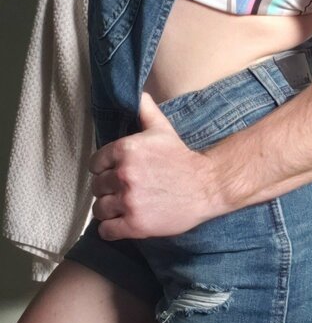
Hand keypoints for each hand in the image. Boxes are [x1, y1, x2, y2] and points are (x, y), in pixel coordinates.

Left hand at [89, 92, 221, 240]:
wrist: (206, 185)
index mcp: (125, 149)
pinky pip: (106, 230)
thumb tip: (137, 92)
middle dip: (107, 189)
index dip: (103, 169)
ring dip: (108, 210)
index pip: (95, 164)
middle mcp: (123, 174)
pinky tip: (121, 224)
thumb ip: (145, 110)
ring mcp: (128, 201)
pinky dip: (111, 229)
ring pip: (99, 209)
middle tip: (122, 191)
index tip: (114, 174)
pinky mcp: (135, 224)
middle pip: (96, 187)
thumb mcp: (162, 129)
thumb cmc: (181, 158)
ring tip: (122, 208)